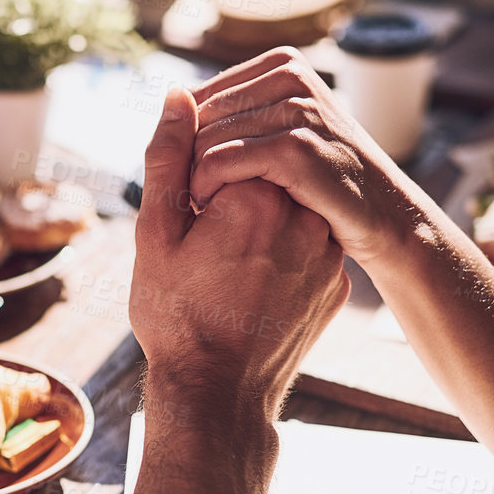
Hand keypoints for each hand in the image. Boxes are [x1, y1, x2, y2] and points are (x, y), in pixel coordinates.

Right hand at [131, 88, 348, 425]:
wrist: (218, 398)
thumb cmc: (175, 317)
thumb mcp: (155, 233)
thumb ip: (169, 158)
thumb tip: (179, 96)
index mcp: (259, 196)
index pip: (237, 147)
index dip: (202, 174)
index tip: (186, 214)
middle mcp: (306, 217)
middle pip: (268, 173)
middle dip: (234, 193)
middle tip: (203, 242)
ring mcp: (328, 254)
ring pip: (292, 209)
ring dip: (261, 221)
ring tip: (227, 267)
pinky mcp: (338, 284)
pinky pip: (309, 247)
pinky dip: (283, 254)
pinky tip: (253, 287)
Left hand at [187, 49, 423, 265]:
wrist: (386, 217)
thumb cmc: (326, 179)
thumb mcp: (285, 131)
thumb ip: (237, 111)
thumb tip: (170, 96)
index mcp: (284, 63)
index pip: (198, 96)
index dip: (184, 140)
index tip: (190, 176)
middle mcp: (292, 75)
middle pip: (198, 115)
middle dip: (185, 160)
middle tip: (190, 196)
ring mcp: (297, 109)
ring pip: (204, 139)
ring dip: (191, 178)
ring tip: (200, 205)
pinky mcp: (296, 148)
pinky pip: (219, 162)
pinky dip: (204, 188)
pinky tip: (210, 208)